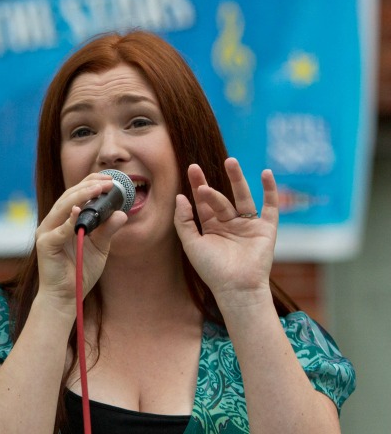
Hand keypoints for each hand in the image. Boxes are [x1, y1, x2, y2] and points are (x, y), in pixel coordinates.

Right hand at [35, 173, 127, 311]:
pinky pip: (58, 231)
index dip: (90, 184)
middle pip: (68, 197)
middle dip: (88, 186)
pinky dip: (68, 221)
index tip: (109, 179)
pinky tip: (79, 212)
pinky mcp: (45, 245)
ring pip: (62, 208)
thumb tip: (122, 214)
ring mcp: (46, 233)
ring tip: (98, 189)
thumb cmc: (79, 272)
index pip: (75, 195)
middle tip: (107, 181)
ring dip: (80, 196)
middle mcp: (52, 223)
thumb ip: (107, 230)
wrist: (66, 297)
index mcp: (63, 220)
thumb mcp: (100, 248)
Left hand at [174, 158, 277, 307]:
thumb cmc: (212, 270)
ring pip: (242, 197)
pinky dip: (270, 191)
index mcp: (211, 227)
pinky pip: (270, 206)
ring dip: (237, 179)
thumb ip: (184, 220)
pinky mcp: (266, 229)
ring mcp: (248, 225)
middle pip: (220, 197)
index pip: (203, 202)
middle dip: (211, 183)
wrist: (236, 288)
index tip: (192, 168)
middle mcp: (229, 224)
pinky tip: (266, 174)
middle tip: (201, 167)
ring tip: (230, 162)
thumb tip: (180, 197)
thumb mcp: (191, 243)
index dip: (197, 185)